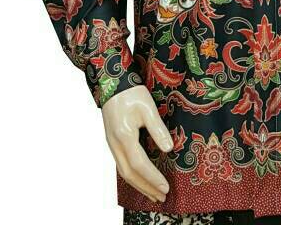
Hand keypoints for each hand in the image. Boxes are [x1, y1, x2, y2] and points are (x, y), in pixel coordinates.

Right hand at [101, 85, 172, 202]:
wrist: (113, 83)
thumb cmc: (131, 93)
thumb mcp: (148, 108)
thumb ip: (158, 129)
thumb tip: (169, 149)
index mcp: (124, 136)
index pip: (139, 165)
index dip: (153, 178)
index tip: (166, 187)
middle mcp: (115, 144)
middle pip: (130, 174)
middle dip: (146, 187)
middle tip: (162, 197)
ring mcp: (112, 144)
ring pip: (124, 172)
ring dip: (139, 185)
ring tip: (154, 193)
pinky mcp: (113, 141)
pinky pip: (121, 164)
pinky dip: (132, 176)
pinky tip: (141, 178)